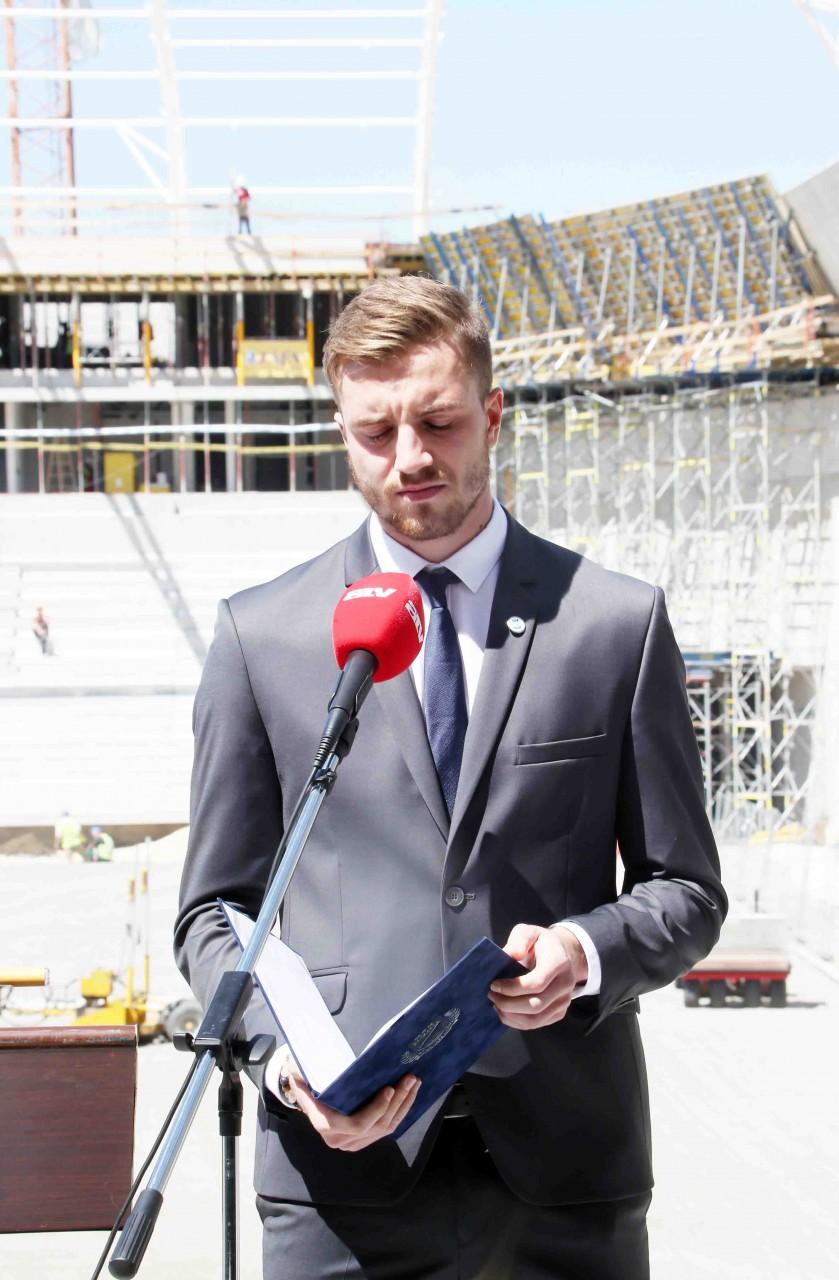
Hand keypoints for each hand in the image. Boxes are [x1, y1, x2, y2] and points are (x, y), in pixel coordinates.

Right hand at [287, 1066, 420, 1151]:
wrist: (305, 1094)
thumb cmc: (304, 1079)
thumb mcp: (301, 1073)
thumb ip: (305, 1071)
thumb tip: (314, 1059)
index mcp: (326, 1124)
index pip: (357, 1124)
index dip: (376, 1109)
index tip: (389, 1088)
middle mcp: (340, 1139)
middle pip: (377, 1126)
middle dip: (398, 1101)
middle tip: (410, 1078)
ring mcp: (353, 1142)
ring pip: (386, 1129)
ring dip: (404, 1105)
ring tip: (414, 1083)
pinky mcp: (363, 1140)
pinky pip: (386, 1129)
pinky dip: (400, 1112)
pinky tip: (409, 1095)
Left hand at [489, 923, 587, 1029]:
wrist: (564, 954)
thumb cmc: (541, 943)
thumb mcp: (529, 932)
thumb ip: (519, 940)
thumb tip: (510, 954)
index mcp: (558, 962)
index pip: (536, 983)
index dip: (512, 988)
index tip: (494, 984)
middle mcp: (565, 984)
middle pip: (535, 1005)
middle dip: (508, 1004)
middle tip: (491, 996)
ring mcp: (564, 1000)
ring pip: (536, 1019)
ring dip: (511, 1016)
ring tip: (496, 1005)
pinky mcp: (560, 1012)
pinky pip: (538, 1024)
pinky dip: (518, 1022)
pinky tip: (506, 1012)